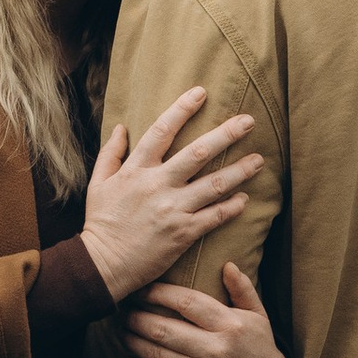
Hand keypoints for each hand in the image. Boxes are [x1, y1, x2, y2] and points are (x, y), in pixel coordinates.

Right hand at [81, 88, 261, 300]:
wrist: (102, 265)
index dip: (182, 109)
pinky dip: (231, 207)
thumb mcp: (98, 184)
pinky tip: (245, 199)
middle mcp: (157, 185)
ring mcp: (172, 209)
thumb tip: (121, 127)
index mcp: (136, 169)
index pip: (162, 130)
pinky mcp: (183, 233)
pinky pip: (214, 217)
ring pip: (214, 184)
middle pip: (198, 152)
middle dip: (226, 134)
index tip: (201, 92)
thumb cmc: (100, 223)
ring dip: (240, 170)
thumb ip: (110, 154)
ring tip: (259, 160)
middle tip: (248, 121)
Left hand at [119, 262, 290, 357]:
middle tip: (123, 309)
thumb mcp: (258, 315)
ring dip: (132, 341)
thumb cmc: (261, 347)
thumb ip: (242, 289)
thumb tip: (227, 265)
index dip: (158, 293)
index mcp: (230, 325)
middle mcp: (215, 350)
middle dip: (137, 317)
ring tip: (121, 329)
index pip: (187, 302)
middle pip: (164, 329)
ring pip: (157, 355)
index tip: (142, 288)